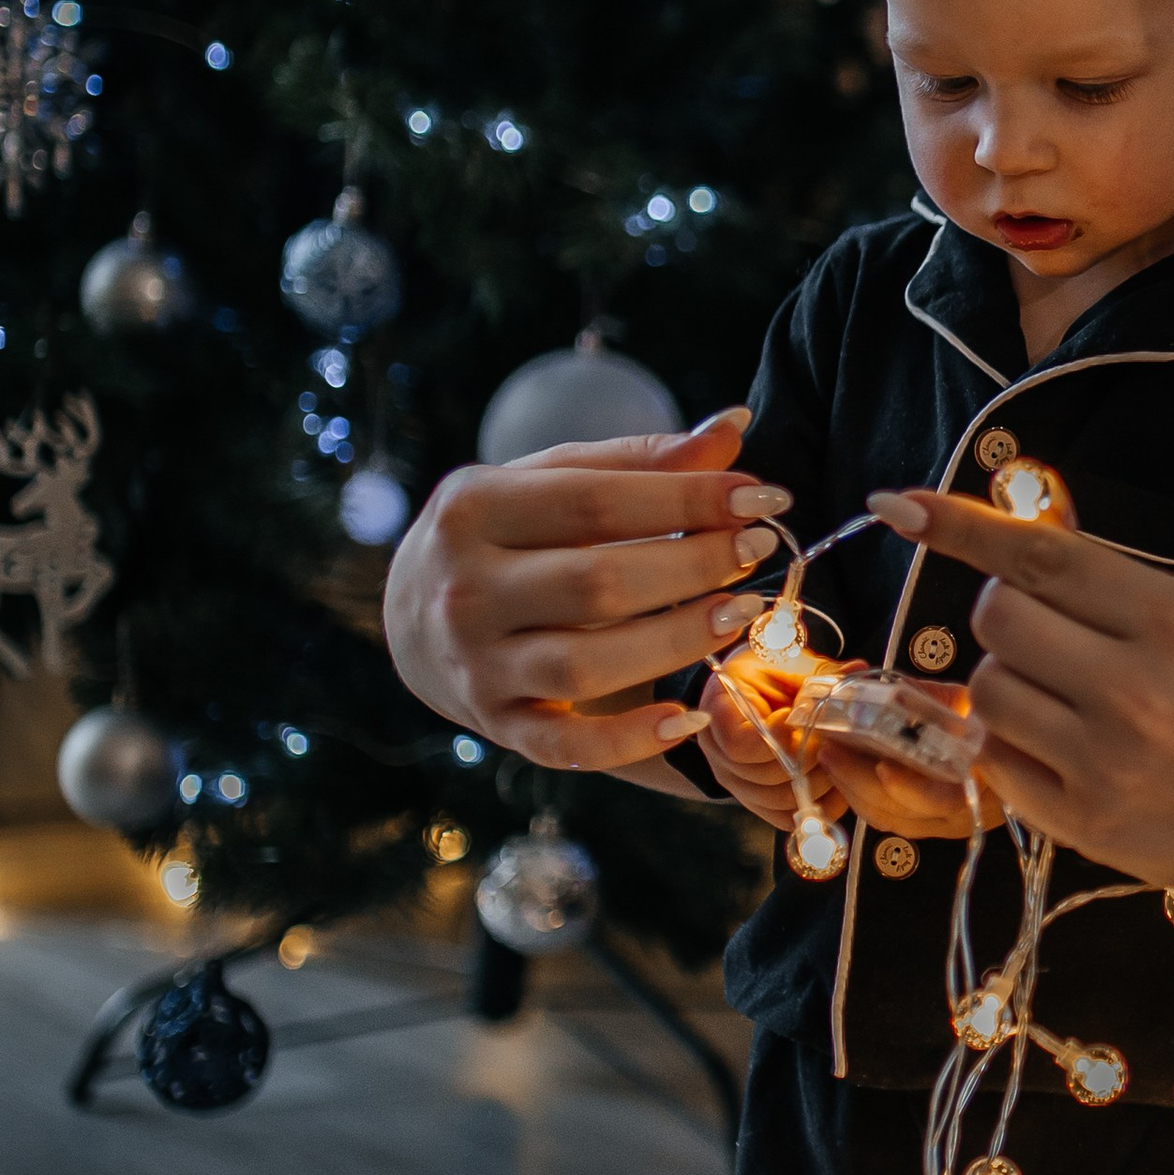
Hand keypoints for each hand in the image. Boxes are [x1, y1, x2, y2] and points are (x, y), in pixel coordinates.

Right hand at [382, 408, 791, 774]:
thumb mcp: (551, 480)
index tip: (761, 498)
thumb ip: (639, 461)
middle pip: (597, 583)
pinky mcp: (497, 723)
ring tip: (741, 614)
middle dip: (694, 567)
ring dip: (676, 641)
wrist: (411, 613)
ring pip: (586, 666)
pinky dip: (629, 741)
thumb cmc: (504, 531)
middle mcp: (466, 589)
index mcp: (474, 508)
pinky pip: (567, 747)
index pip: (596, 502)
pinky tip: (689, 720)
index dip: (688, 500)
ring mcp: (478, 664)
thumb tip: (735, 426)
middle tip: (759, 550)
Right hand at [700, 653, 977, 843]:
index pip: (738, 745)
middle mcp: (718, 753)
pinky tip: (836, 782)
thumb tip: (856, 671)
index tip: (795, 716)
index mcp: (718, 711)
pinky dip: (817, 805)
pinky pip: (787, 817)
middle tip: (832, 738)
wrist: (757, 691)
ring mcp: (736, 782)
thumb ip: (820, 674)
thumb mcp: (792, 664)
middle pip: (764, 777)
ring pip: (779, 801)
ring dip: (817, 782)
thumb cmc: (772, 672)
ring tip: (838, 757)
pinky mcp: (756, 801)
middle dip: (808, 759)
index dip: (775, 739)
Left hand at [865, 485, 1173, 904]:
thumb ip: (1118, 587)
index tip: (901, 507)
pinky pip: (994, 757)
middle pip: (997, 616)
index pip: (1039, 556)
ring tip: (1063, 700)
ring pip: (987, 685)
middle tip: (1053, 640)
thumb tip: (1016, 540)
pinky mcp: (1081, 819)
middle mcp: (1135, 687)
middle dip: (1008, 616)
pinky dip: (1010, 743)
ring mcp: (1103, 759)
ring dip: (1007, 681)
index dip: (961, 526)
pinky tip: (1060, 747)